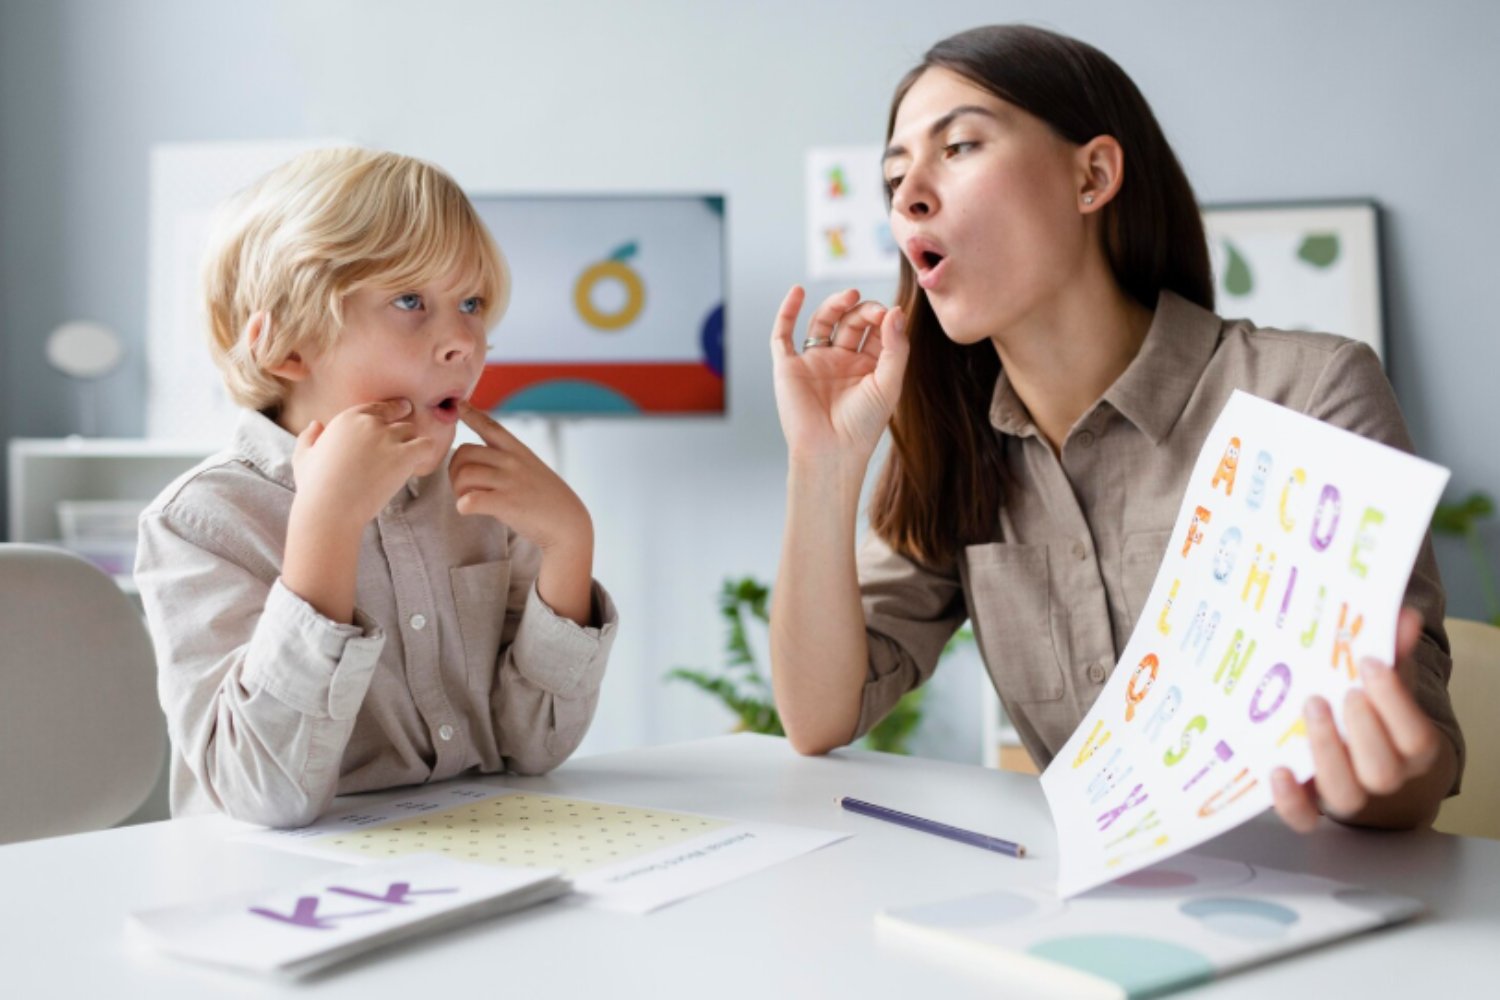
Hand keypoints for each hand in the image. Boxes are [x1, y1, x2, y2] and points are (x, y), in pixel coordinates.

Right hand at [290, 398, 435, 529]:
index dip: (388, 414)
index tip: (397, 417)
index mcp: (347, 418)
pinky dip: (425, 453)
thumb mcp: (303, 458)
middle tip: (401, 446)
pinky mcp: (403, 456)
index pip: (377, 408)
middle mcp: (369, 423)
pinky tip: (417, 465)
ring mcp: (387, 438)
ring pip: (411, 432)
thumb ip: (308, 438)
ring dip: (410, 444)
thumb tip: (316, 424)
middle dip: (399, 433)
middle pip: (397, 419)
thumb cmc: (314, 488)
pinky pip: (426, 446)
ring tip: (405, 462)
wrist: (330, 509)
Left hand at [451, 402, 591, 552]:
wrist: (568, 523)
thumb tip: (478, 459)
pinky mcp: (507, 503)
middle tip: (462, 487)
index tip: (459, 406)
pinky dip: (463, 506)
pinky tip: (467, 509)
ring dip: (458, 490)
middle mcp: (512, 461)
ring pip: (464, 475)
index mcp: (518, 450)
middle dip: (454, 470)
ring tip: (467, 500)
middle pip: (464, 452)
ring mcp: (510, 481)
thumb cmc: (546, 499)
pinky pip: (471, 500)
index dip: (472, 414)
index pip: (491, 426)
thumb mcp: (531, 468)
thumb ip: (508, 460)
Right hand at [770, 286, 907, 469]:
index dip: (883, 318)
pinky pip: (783, 333)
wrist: (831, 451)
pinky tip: (798, 291)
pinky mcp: (789, 366)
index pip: (876, 330)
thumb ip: (895, 347)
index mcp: (867, 366)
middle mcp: (840, 361)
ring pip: (823, 321)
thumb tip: (895, 310)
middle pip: (851, 321)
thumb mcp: (889, 384)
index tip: (890, 315)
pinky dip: (788, 311)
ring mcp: (814, 362)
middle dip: (863, 310)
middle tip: (872, 310)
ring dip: (835, 304)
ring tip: (849, 296)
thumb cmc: (863, 427)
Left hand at [1271, 607, 1447, 830]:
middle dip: (1361, 728)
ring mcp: (1347, 795)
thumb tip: (1403, 617)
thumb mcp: (1387, 686)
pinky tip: (1277, 770)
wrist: (1371, 767)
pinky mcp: (1312, 805)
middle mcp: (1384, 778)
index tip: (1370, 664)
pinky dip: (1291, 801)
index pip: (1414, 736)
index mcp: (1412, 750)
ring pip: (1345, 794)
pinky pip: (1304, 818)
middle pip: (1381, 770)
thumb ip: (1394, 653)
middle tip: (1342, 690)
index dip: (1394, 702)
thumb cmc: (1378, 718)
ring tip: (1311, 707)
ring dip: (1327, 752)